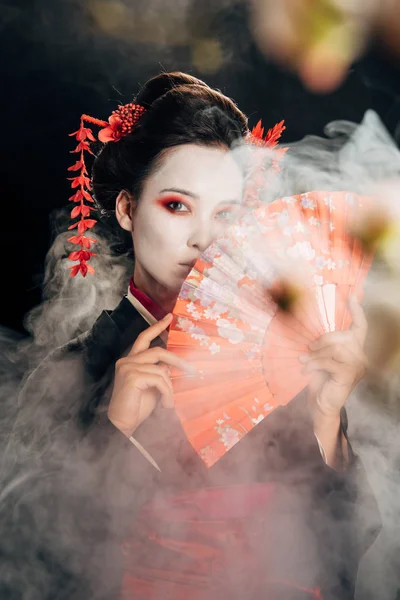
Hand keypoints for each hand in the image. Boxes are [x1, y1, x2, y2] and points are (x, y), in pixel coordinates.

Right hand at [108, 313, 195, 436]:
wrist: (123, 424)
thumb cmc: (137, 407)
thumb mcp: (152, 386)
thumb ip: (159, 372)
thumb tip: (171, 365)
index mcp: (131, 360)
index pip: (144, 338)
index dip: (157, 326)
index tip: (169, 317)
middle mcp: (127, 361)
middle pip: (159, 351)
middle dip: (178, 361)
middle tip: (192, 370)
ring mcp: (128, 368)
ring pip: (161, 369)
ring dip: (170, 387)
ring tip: (170, 402)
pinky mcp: (131, 377)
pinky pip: (159, 379)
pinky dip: (167, 392)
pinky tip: (166, 404)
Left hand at [299, 296, 367, 419]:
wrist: (320, 404)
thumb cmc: (320, 380)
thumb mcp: (320, 357)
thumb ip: (322, 345)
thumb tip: (310, 332)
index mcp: (354, 349)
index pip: (360, 326)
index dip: (356, 311)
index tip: (350, 296)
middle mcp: (360, 356)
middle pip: (342, 336)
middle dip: (322, 340)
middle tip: (308, 349)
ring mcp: (357, 366)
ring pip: (335, 348)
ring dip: (315, 354)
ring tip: (304, 361)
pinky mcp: (348, 375)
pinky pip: (329, 361)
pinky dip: (314, 363)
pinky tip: (306, 370)